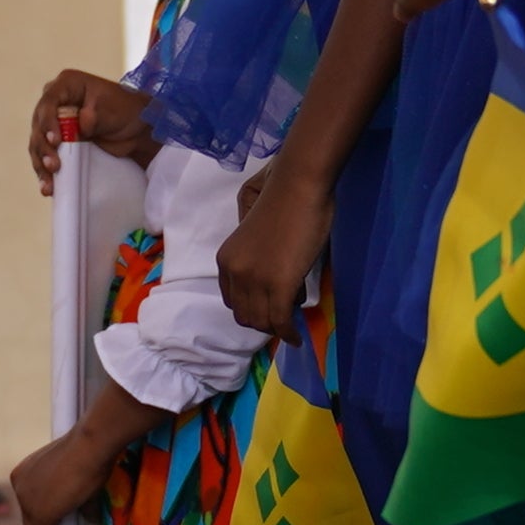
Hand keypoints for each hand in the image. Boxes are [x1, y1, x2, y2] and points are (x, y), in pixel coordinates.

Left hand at [6, 423, 123, 524]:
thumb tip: (90, 522)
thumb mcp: (85, 480)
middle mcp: (20, 484)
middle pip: (32, 523)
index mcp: (27, 472)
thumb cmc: (93, 451)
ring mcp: (27, 500)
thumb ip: (82, 503)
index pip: (34, 507)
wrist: (92, 444)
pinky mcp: (39, 514)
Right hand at [28, 70, 151, 192]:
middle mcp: (54, 102)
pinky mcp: (57, 143)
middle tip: (53, 165)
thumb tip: (81, 123)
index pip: (49, 103)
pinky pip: (45, 157)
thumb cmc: (126, 111)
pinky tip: (48, 187)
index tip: (56, 141)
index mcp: (66, 85)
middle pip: (39, 125)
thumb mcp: (112, 109)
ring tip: (49, 183)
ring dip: (41, 164)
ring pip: (38, 144)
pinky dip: (46, 172)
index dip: (48, 123)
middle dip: (44, 148)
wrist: (136, 129)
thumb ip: (94, 115)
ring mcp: (53, 123)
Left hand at [216, 163, 331, 341]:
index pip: (231, 300)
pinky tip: (296, 337)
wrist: (299, 187)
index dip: (250, 309)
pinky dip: (289, 334)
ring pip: (262, 321)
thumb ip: (256, 259)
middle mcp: (235, 272)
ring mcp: (255, 280)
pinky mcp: (279, 285)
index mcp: (225, 259)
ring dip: (277, 328)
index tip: (267, 310)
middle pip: (245, 315)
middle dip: (263, 322)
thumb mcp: (255, 236)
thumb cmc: (284, 201)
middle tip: (283, 319)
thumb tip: (272, 280)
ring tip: (292, 326)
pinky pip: (281, 321)